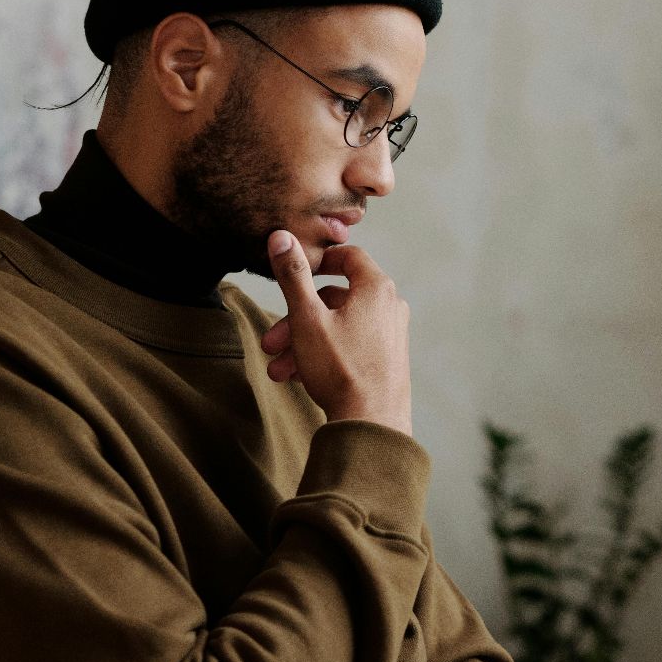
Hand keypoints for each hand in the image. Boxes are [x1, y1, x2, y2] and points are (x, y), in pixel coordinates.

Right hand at [260, 231, 411, 434]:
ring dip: (303, 344)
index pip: (349, 257)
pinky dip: (323, 356)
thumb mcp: (307, 318)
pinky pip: (351, 347)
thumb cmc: (340, 369)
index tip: (298, 269)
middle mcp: (390, 307)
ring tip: (278, 369)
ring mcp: (391, 335)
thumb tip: (281, 237)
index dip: (320, 261)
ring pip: (338, 328)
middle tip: (269, 343)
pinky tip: (298, 378)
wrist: (371, 424)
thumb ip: (293, 276)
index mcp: (376, 289)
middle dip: (295, 321)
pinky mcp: (388, 360)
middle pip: (334, 301)